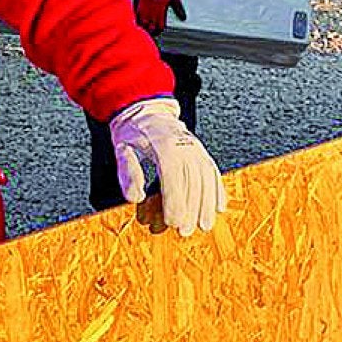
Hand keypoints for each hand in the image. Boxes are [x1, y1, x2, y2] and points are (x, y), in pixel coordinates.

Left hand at [108, 98, 225, 235]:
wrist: (147, 110)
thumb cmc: (133, 131)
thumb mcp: (122, 148)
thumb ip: (128, 172)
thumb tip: (135, 197)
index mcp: (163, 145)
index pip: (173, 177)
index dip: (175, 201)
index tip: (173, 222)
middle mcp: (184, 146)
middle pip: (192, 182)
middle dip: (190, 210)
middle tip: (186, 231)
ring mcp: (195, 148)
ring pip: (207, 179)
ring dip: (207, 205)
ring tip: (204, 225)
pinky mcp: (201, 151)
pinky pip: (213, 172)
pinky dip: (218, 190)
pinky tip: (219, 206)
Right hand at [133, 0, 185, 33]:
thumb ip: (179, 8)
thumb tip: (184, 17)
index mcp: (161, 11)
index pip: (160, 27)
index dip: (160, 30)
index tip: (159, 31)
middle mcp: (152, 11)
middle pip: (151, 28)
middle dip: (152, 32)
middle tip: (152, 33)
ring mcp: (144, 9)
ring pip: (143, 24)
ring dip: (144, 27)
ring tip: (146, 29)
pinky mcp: (138, 4)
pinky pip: (136, 16)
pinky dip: (138, 21)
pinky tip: (139, 22)